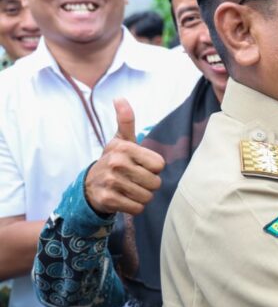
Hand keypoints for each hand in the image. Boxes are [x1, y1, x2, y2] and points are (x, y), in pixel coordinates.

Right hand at [84, 99, 164, 215]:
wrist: (89, 185)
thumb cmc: (114, 160)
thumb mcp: (120, 140)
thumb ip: (126, 120)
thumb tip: (120, 98)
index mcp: (124, 148)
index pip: (159, 165)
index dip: (153, 168)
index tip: (140, 166)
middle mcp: (116, 163)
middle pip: (156, 182)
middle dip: (149, 184)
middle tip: (135, 180)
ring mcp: (111, 182)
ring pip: (148, 196)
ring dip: (142, 196)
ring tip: (129, 189)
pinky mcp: (108, 200)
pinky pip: (138, 208)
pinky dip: (135, 207)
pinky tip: (124, 199)